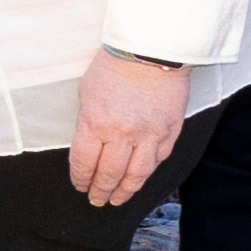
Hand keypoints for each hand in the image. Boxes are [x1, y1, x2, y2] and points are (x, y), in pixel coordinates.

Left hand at [66, 48, 190, 206]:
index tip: (80, 185)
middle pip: (110, 174)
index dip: (81, 179)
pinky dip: (148, 172)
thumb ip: (88, 123)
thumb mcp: (87, 93)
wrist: (151, 50)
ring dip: (126, 190)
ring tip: (118, 199)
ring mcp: (149, 135)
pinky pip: (159, 159)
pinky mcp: (170, 131)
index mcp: (95, 123)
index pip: (84, 163)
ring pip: (137, 174)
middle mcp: (122, 134)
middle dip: (101, 191)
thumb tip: (90, 147)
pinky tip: (141, 178)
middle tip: (97, 199)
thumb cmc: (114, 66)